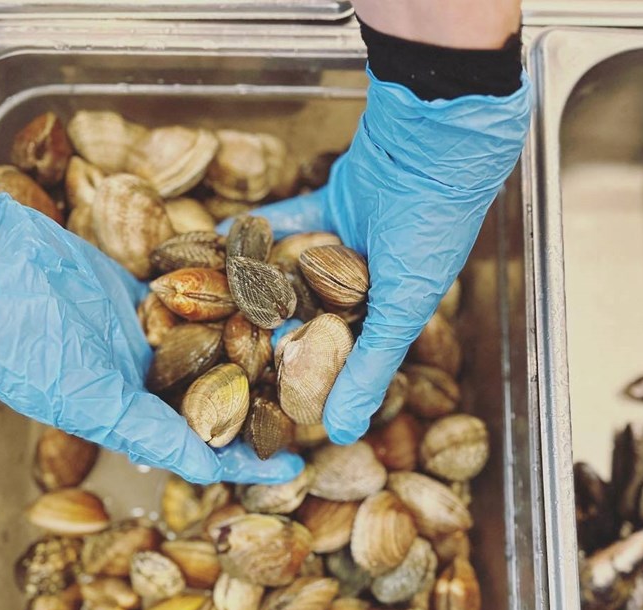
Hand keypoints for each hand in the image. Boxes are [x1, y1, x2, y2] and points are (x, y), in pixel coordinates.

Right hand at [0, 189, 302, 484]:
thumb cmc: (23, 343)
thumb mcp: (88, 400)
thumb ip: (148, 431)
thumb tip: (208, 467)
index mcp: (127, 417)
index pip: (201, 447)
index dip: (246, 461)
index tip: (294, 465)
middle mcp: (141, 381)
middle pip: (216, 399)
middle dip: (261, 403)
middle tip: (313, 398)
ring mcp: (144, 335)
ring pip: (212, 346)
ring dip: (252, 348)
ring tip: (303, 346)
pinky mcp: (144, 291)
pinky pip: (197, 297)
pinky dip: (227, 299)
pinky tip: (267, 299)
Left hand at [236, 69, 531, 443]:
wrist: (433, 145)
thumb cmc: (430, 231)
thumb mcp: (402, 309)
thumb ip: (369, 369)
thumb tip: (342, 433)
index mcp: (389, 314)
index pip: (339, 357)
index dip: (303, 375)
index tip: (259, 394)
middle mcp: (368, 284)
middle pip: (310, 316)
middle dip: (270, 332)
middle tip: (218, 349)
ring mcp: (347, 244)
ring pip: (294, 271)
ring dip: (258, 282)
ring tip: (209, 302)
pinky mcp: (330, 206)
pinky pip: (287, 224)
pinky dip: (258, 231)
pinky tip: (220, 244)